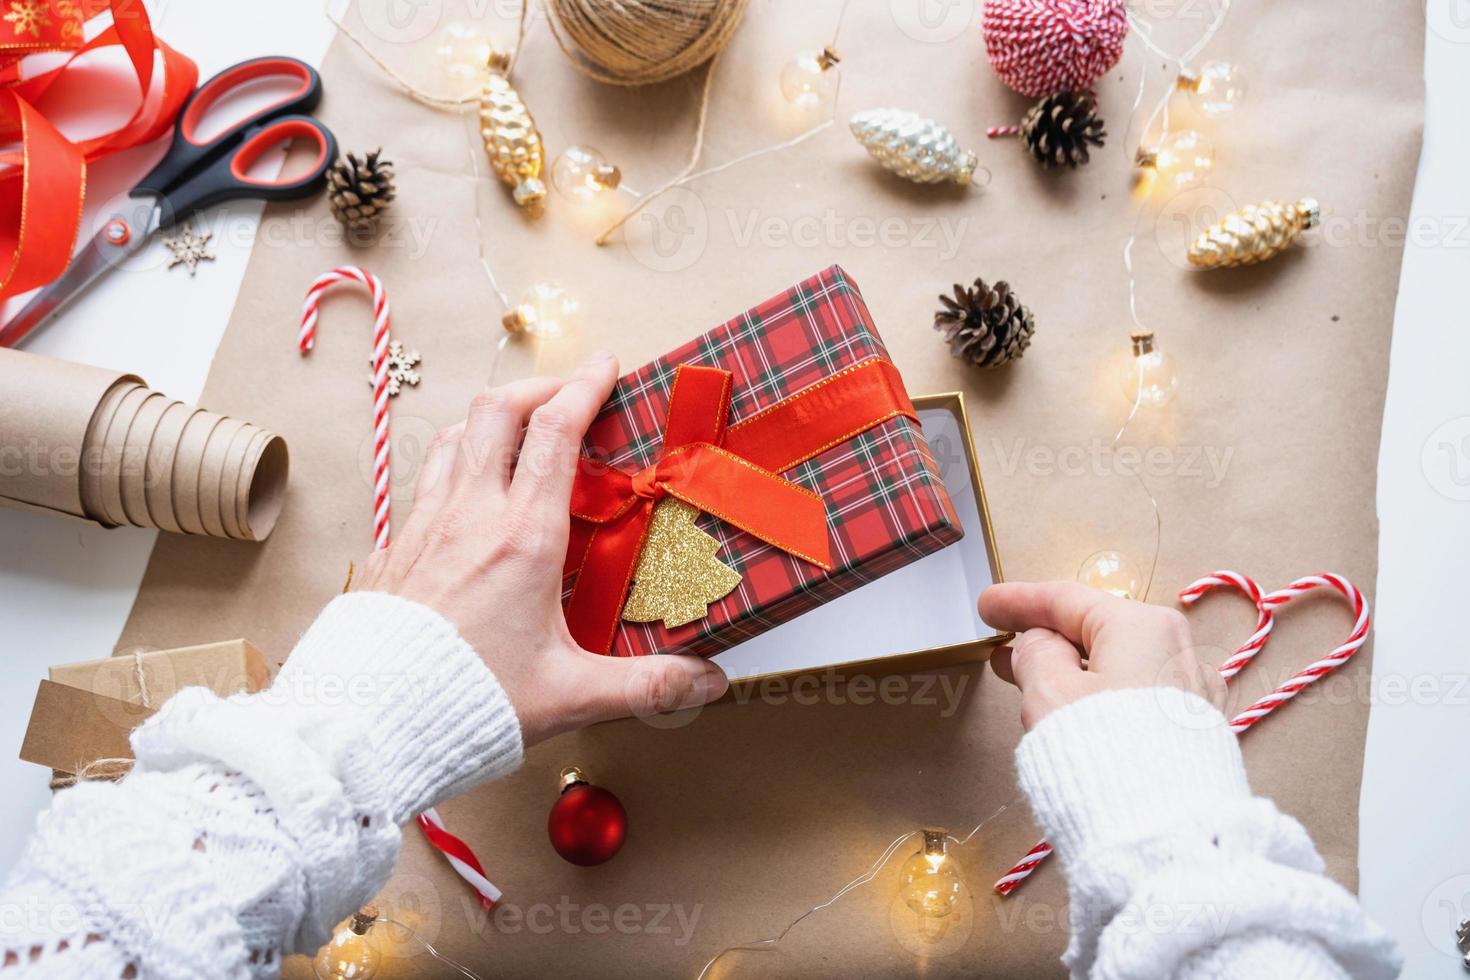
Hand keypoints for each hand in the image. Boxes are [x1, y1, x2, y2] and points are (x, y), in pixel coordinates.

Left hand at [354, 352, 729, 745]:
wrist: (370, 724)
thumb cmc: (469, 703)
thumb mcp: (572, 694)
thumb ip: (646, 683)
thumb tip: (708, 680)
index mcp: (522, 537)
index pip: (555, 431)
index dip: (584, 386)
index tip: (605, 364)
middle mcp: (469, 516)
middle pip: (497, 412)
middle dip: (537, 388)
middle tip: (567, 392)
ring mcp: (423, 527)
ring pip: (454, 438)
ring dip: (491, 420)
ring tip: (519, 431)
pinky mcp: (394, 551)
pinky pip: (424, 483)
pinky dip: (455, 466)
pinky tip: (468, 496)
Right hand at [979, 581, 1224, 730]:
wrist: (1162, 833)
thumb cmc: (1100, 751)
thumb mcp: (1048, 691)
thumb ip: (1034, 654)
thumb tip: (1039, 644)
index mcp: (1142, 625)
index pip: (1068, 601)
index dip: (1019, 601)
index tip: (987, 606)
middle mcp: (1176, 650)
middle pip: (1097, 632)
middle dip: (1045, 636)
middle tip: (1002, 640)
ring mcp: (1190, 693)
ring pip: (1117, 665)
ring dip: (1069, 668)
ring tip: (1026, 676)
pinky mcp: (1193, 732)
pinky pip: (1135, 694)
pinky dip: (1098, 693)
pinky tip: (1071, 707)